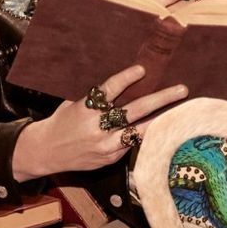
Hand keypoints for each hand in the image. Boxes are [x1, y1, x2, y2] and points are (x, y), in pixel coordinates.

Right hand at [12, 64, 187, 180]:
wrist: (45, 151)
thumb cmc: (62, 122)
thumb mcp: (74, 105)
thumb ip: (96, 99)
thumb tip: (122, 85)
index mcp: (85, 109)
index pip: (109, 90)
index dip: (126, 79)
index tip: (142, 69)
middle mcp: (96, 127)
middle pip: (133, 111)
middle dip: (160, 99)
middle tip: (181, 89)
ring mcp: (104, 145)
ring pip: (138, 132)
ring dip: (161, 121)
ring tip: (181, 112)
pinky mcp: (109, 158)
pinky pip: (132, 145)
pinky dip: (145, 135)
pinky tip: (162, 129)